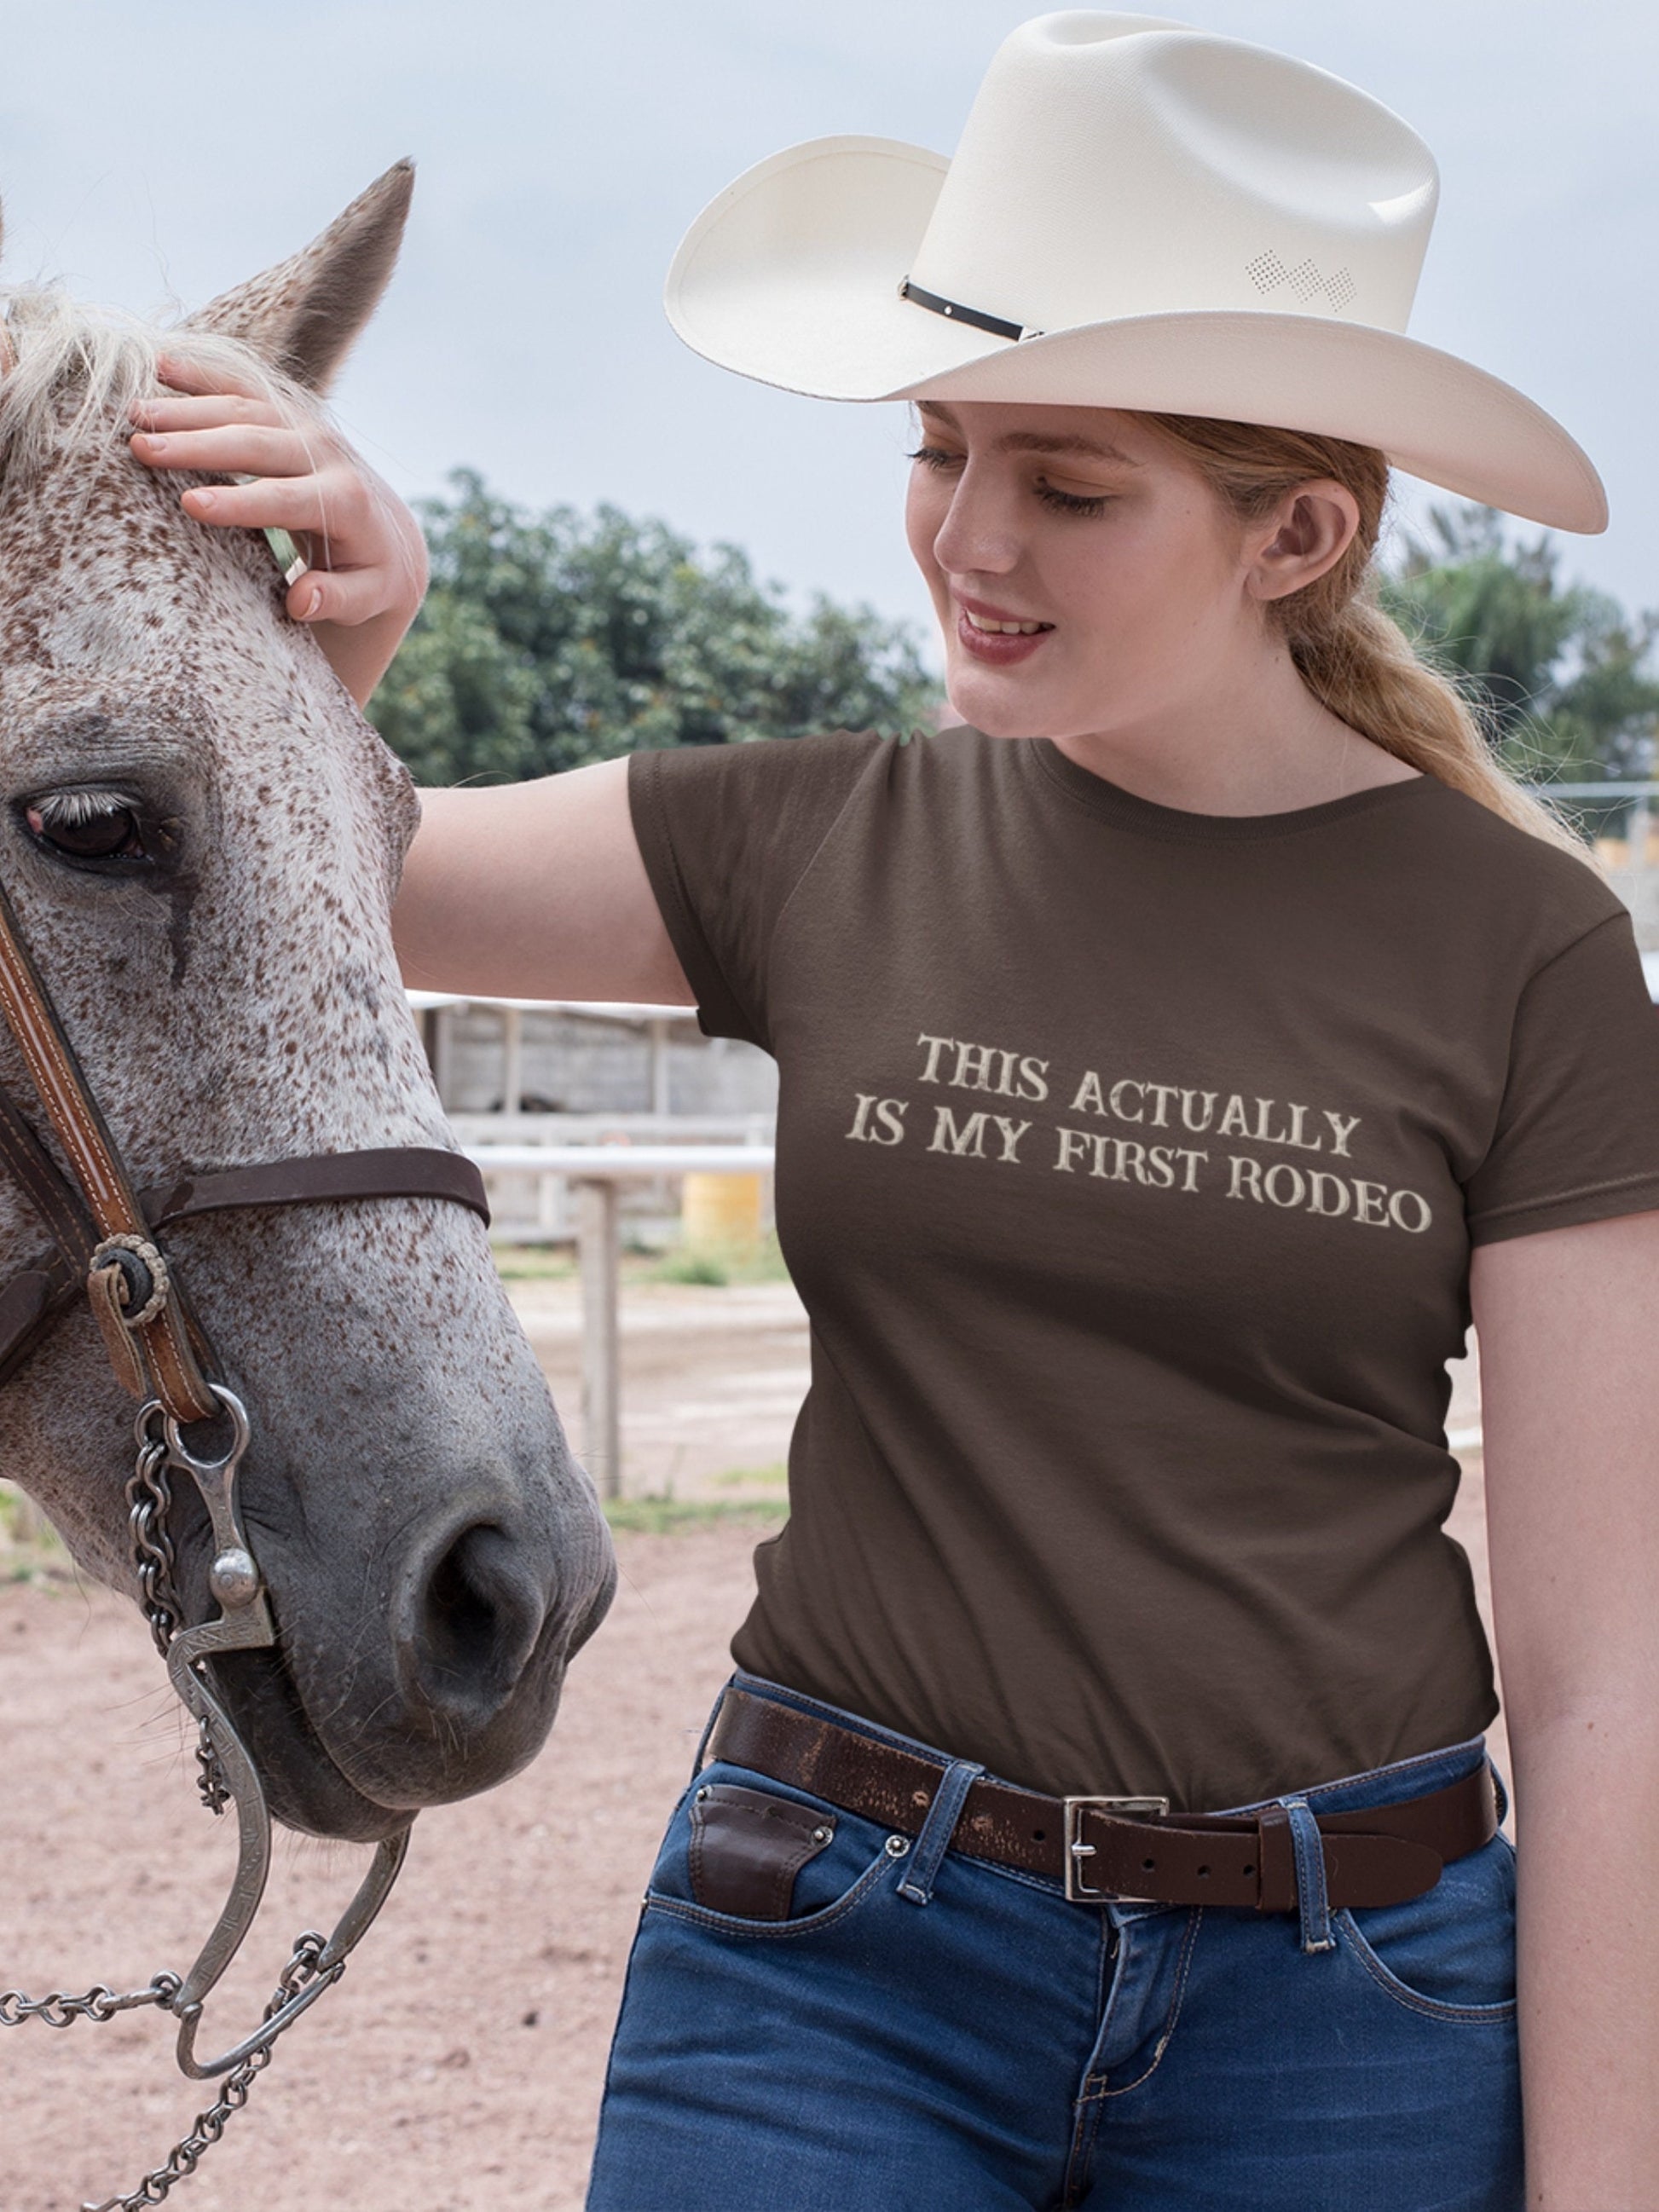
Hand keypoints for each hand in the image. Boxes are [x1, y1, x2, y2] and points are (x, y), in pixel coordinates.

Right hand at [129, 356, 427, 706]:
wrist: (389, 532)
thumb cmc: (368, 574)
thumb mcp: (367, 597)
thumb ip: (340, 600)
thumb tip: (303, 600)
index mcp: (348, 502)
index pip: (288, 500)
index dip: (239, 502)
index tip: (189, 504)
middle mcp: (327, 455)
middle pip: (257, 444)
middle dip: (198, 446)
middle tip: (141, 448)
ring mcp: (306, 427)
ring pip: (244, 408)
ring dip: (187, 409)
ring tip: (134, 414)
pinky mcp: (289, 412)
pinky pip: (243, 386)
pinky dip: (202, 375)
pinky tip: (159, 365)